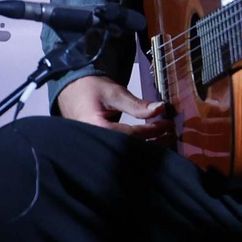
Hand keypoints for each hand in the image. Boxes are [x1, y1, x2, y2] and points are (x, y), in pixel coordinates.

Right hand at [56, 75, 172, 139]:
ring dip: (147, 148)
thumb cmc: (90, 88)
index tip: (168, 124)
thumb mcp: (114, 93)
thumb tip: (161, 108)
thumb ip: (136, 104)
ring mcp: (97, 146)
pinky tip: (150, 144)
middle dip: (154, 145)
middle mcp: (96, 143)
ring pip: (127, 153)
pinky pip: (121, 149)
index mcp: (98, 129)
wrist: (70, 90)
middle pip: (131, 150)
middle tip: (171, 136)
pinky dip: (137, 147)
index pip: (132, 135)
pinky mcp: (100, 146)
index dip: (153, 131)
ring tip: (164, 140)